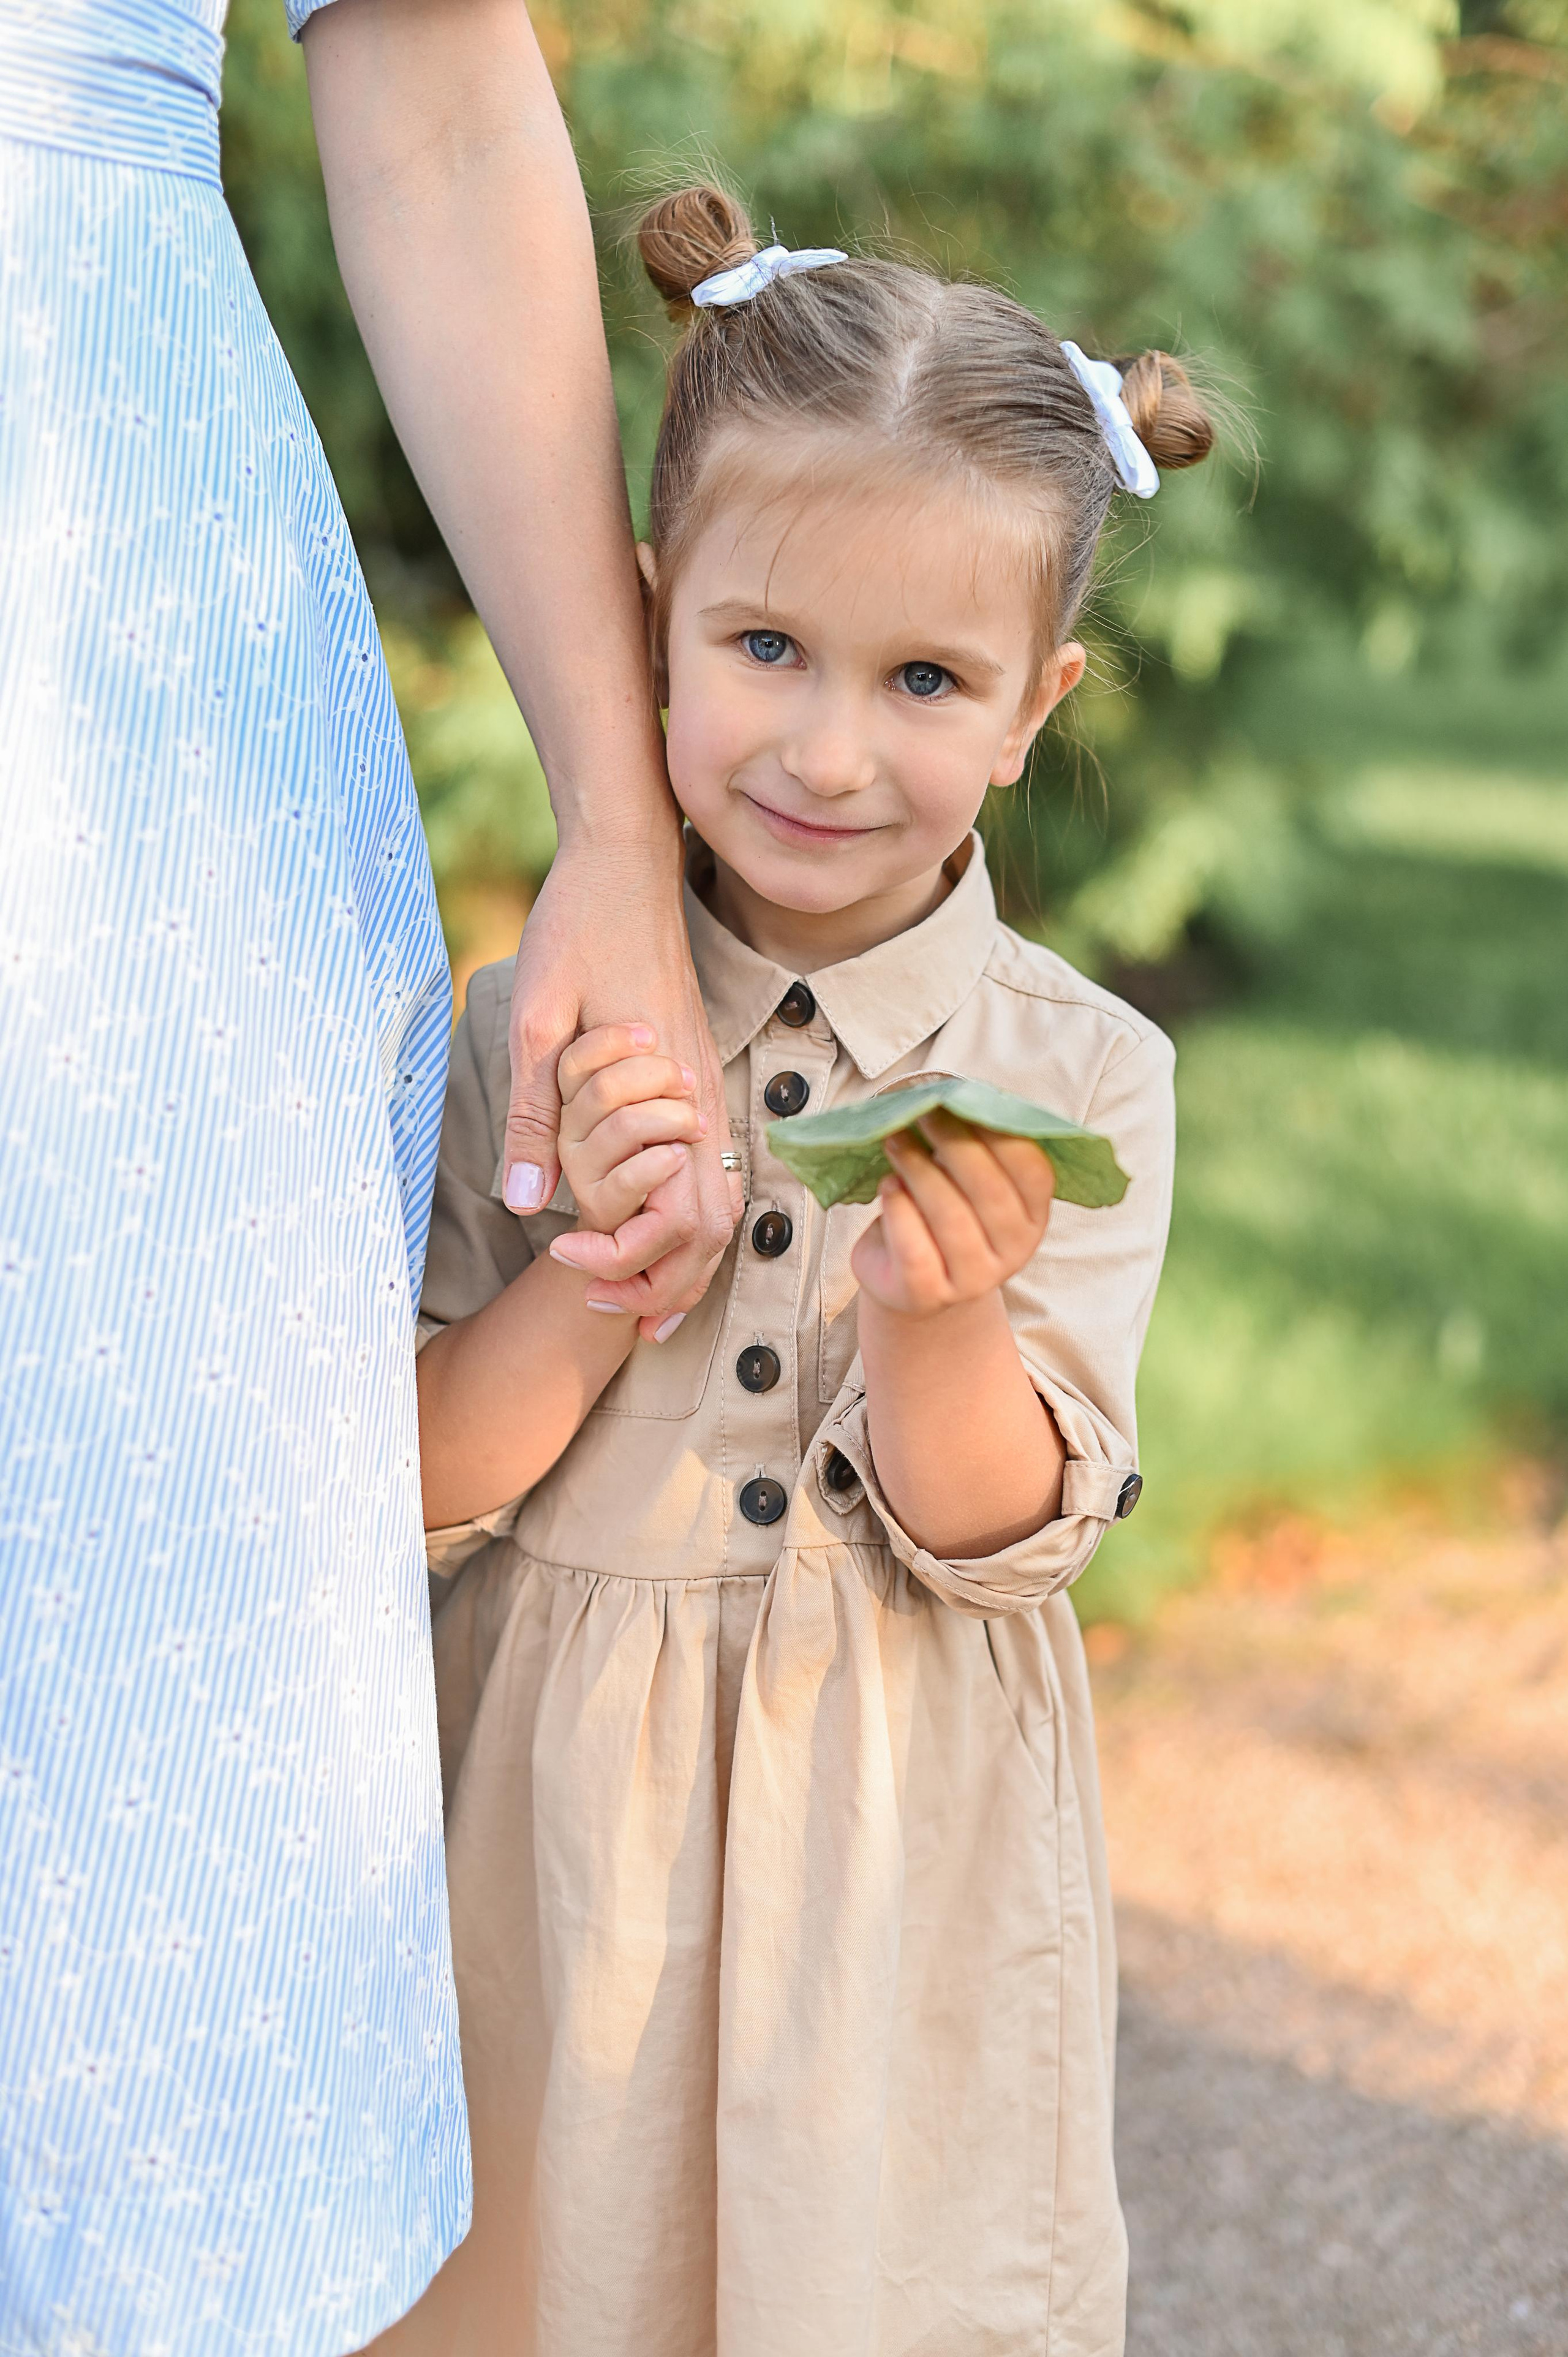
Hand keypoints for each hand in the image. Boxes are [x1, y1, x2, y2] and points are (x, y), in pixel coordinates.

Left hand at [503, 841, 740, 1337]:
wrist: (625, 860)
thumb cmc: (578, 929)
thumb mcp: (536, 1022)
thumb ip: (533, 1114)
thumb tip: (524, 1203)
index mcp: (670, 1092)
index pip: (680, 1217)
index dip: (631, 1261)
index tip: (572, 1262)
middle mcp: (703, 1098)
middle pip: (714, 1226)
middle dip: (670, 1286)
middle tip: (613, 1315)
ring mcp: (708, 1086)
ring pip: (722, 1202)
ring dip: (685, 1260)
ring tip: (643, 1304)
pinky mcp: (700, 1074)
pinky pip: (712, 1168)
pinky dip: (691, 1217)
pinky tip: (658, 1234)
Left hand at [851, 1112, 1056, 1319]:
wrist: (910, 1280)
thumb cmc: (941, 1215)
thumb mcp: (966, 1183)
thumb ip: (971, 1147)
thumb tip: (947, 1096)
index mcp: (1032, 1217)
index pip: (1032, 1171)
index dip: (1000, 1133)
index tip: (964, 1101)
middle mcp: (1012, 1252)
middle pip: (989, 1191)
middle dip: (954, 1144)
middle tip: (922, 1114)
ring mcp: (972, 1279)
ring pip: (950, 1217)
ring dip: (919, 1171)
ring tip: (895, 1142)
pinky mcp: (927, 1294)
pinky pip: (915, 1248)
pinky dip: (898, 1210)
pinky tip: (888, 1186)